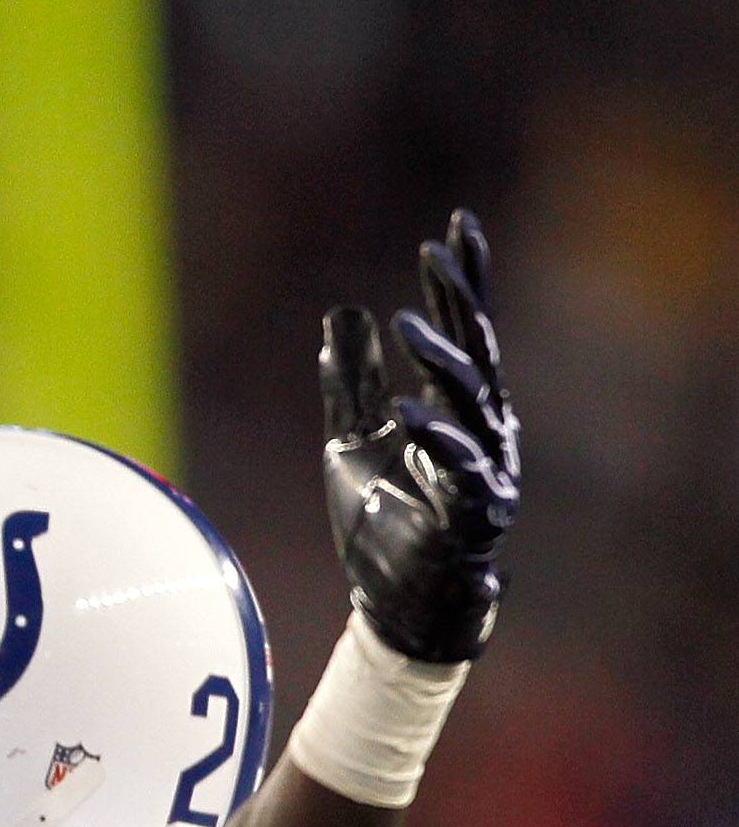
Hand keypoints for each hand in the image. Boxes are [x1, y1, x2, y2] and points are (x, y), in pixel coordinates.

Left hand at [319, 208, 518, 663]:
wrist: (393, 599)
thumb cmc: (380, 520)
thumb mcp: (349, 439)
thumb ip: (349, 383)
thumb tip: (341, 316)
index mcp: (460, 409)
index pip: (466, 331)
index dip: (463, 282)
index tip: (456, 227)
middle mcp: (484, 429)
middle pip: (476, 350)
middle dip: (458, 301)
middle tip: (434, 254)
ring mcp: (485, 468)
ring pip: (470, 400)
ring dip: (439, 359)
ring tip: (403, 325)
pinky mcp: (471, 510)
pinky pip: (457, 466)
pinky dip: (431, 436)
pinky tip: (404, 408)